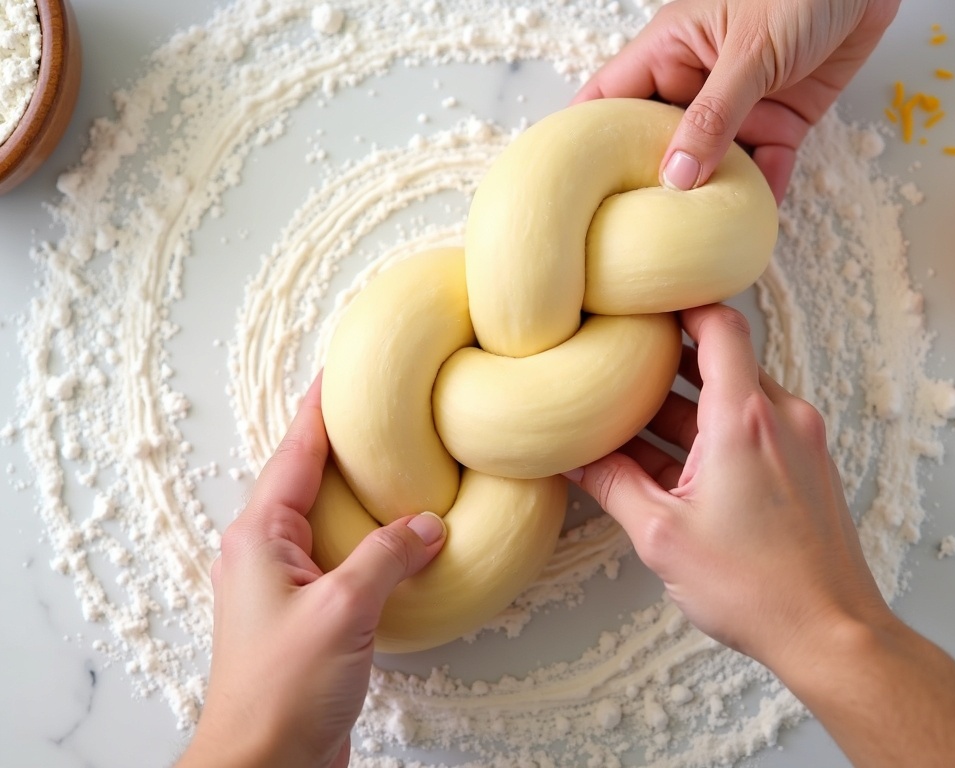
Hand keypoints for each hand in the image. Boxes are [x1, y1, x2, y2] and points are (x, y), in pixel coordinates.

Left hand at [178, 373, 445, 767]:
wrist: (265, 765)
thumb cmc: (282, 690)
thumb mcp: (342, 610)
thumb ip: (389, 556)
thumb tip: (428, 523)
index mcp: (259, 536)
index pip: (295, 451)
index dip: (320, 406)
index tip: (341, 367)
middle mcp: (266, 551)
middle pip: (309, 476)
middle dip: (345, 441)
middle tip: (383, 407)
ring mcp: (286, 583)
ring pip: (329, 517)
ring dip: (362, 491)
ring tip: (402, 461)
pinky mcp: (309, 613)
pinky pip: (343, 556)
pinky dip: (372, 538)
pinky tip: (402, 537)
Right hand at [566, 304, 954, 766]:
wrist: (832, 634)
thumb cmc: (757, 589)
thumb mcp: (663, 536)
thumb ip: (612, 485)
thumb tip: (572, 458)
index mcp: (745, 420)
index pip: (719, 325)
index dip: (681, 304)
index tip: (646, 301)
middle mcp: (781, 417)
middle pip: (721, 360)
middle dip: (666, 365)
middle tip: (620, 365)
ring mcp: (798, 441)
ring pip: (733, 397)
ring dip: (684, 406)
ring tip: (632, 423)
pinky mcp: (805, 467)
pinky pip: (751, 429)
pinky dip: (710, 434)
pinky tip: (670, 463)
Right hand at [573, 0, 899, 201]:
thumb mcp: (749, 52)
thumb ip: (713, 116)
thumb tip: (676, 177)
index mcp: (669, 52)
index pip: (609, 100)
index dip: (584, 139)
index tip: (568, 187)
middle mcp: (696, 82)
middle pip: (658, 143)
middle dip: (649, 186)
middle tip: (633, 233)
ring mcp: (739, 104)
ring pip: (712, 163)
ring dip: (708, 197)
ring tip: (693, 239)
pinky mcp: (782, 118)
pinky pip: (765, 164)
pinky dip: (762, 190)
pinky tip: (752, 221)